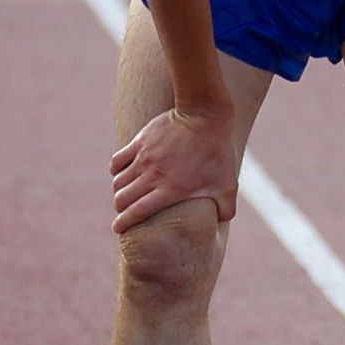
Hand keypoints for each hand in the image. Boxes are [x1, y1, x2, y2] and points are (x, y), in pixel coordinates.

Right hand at [110, 105, 244, 233]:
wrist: (204, 115)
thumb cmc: (218, 152)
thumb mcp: (228, 185)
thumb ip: (225, 209)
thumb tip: (222, 223)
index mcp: (171, 190)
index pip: (137, 212)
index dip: (124, 223)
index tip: (118, 229)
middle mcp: (152, 176)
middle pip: (122, 199)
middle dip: (120, 210)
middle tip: (123, 213)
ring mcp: (144, 158)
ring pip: (119, 182)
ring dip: (119, 192)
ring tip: (124, 195)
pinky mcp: (139, 142)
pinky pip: (117, 161)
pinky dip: (116, 171)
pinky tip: (121, 173)